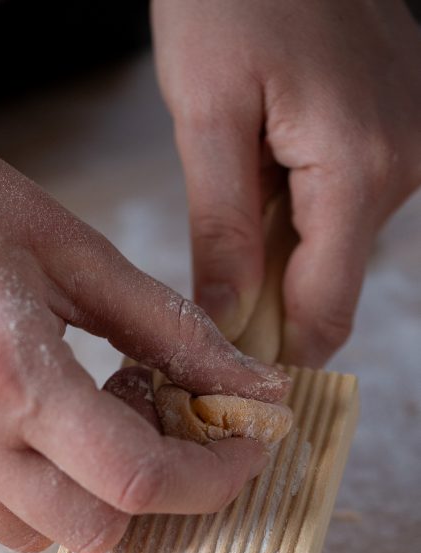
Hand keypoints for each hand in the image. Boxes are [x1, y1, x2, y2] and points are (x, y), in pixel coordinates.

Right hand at [0, 108, 288, 552]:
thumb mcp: (75, 249)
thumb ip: (171, 331)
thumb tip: (252, 389)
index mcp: (4, 365)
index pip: (134, 480)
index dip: (209, 479)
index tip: (239, 450)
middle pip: (89, 531)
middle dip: (145, 495)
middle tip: (157, 430)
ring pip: (28, 534)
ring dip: (75, 493)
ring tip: (69, 415)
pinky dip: (12, 482)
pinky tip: (4, 415)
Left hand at [152, 0, 420, 364]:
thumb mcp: (206, 113)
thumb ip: (222, 227)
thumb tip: (229, 321)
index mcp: (358, 169)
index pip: (324, 310)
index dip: (277, 358)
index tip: (229, 386)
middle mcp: (402, 167)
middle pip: (330, 284)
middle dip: (268, 304)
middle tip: (204, 305)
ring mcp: (408, 147)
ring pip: (335, 247)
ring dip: (279, 254)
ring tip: (232, 209)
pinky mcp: (397, 131)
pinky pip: (344, 206)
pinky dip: (298, 216)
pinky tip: (261, 180)